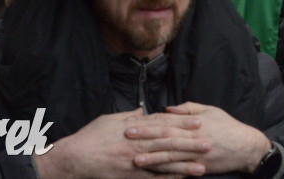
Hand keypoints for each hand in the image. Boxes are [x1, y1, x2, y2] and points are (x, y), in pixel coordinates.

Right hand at [34, 110, 204, 178]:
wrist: (73, 159)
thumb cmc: (90, 137)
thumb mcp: (110, 119)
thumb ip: (129, 116)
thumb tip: (142, 111)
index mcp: (134, 128)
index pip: (163, 123)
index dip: (182, 123)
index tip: (199, 121)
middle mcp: (137, 144)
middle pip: (169, 142)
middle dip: (190, 143)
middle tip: (209, 142)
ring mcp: (134, 162)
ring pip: (164, 162)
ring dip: (185, 164)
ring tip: (202, 165)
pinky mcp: (130, 177)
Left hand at [127, 102, 270, 174]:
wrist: (245, 147)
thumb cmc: (228, 126)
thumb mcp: (210, 110)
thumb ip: (188, 108)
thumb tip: (167, 109)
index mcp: (194, 123)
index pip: (167, 123)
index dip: (149, 123)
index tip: (133, 123)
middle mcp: (194, 138)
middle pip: (165, 138)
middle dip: (145, 138)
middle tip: (127, 137)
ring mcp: (196, 154)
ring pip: (171, 157)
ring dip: (152, 158)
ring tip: (135, 159)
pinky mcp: (200, 167)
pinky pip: (180, 171)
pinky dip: (166, 173)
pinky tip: (153, 174)